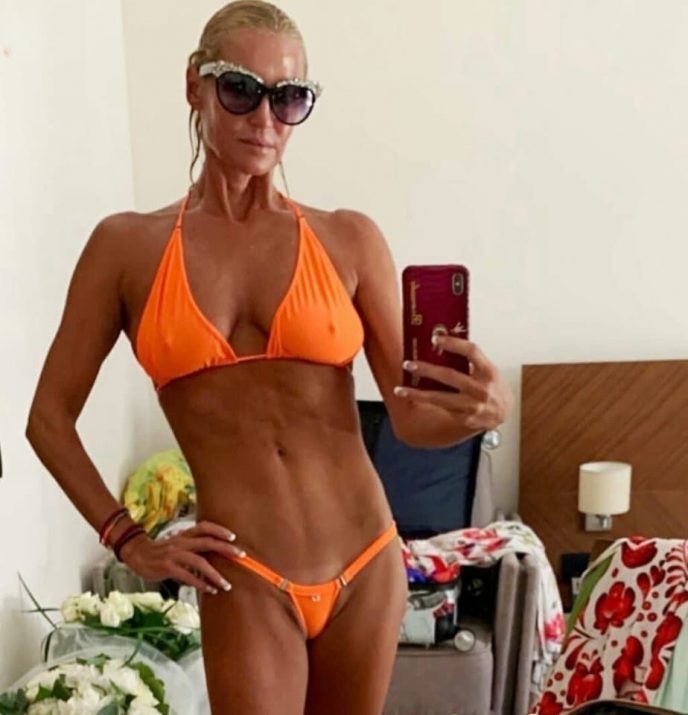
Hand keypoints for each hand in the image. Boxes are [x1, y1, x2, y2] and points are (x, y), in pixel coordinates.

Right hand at [119, 520, 245, 594]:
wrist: (137, 554)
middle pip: (208, 542)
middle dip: (226, 549)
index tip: (233, 537)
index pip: (205, 527)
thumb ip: (193, 545)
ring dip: (215, 574)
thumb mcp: (178, 543)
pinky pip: (188, 576)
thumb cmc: (161, 551)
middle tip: (241, 556)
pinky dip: (200, 584)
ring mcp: (175, 554)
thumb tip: (214, 553)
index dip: (219, 530)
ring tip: (227, 585)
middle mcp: (181, 542)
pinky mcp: (168, 567)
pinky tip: (210, 590)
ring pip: (200, 562)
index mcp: (185, 535)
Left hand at [395, 335, 512, 430]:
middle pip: (450, 376)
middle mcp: (482, 389)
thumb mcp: (488, 369)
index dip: (453, 343)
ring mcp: (473, 406)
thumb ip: (470, 359)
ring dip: (417, 394)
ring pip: (440, 398)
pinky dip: (425, 403)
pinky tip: (412, 398)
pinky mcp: (465, 418)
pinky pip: (441, 408)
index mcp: (489, 371)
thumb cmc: (492, 386)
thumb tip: (441, 341)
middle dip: (426, 370)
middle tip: (408, 364)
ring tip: (399, 390)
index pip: (471, 352)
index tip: (435, 338)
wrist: (503, 412)